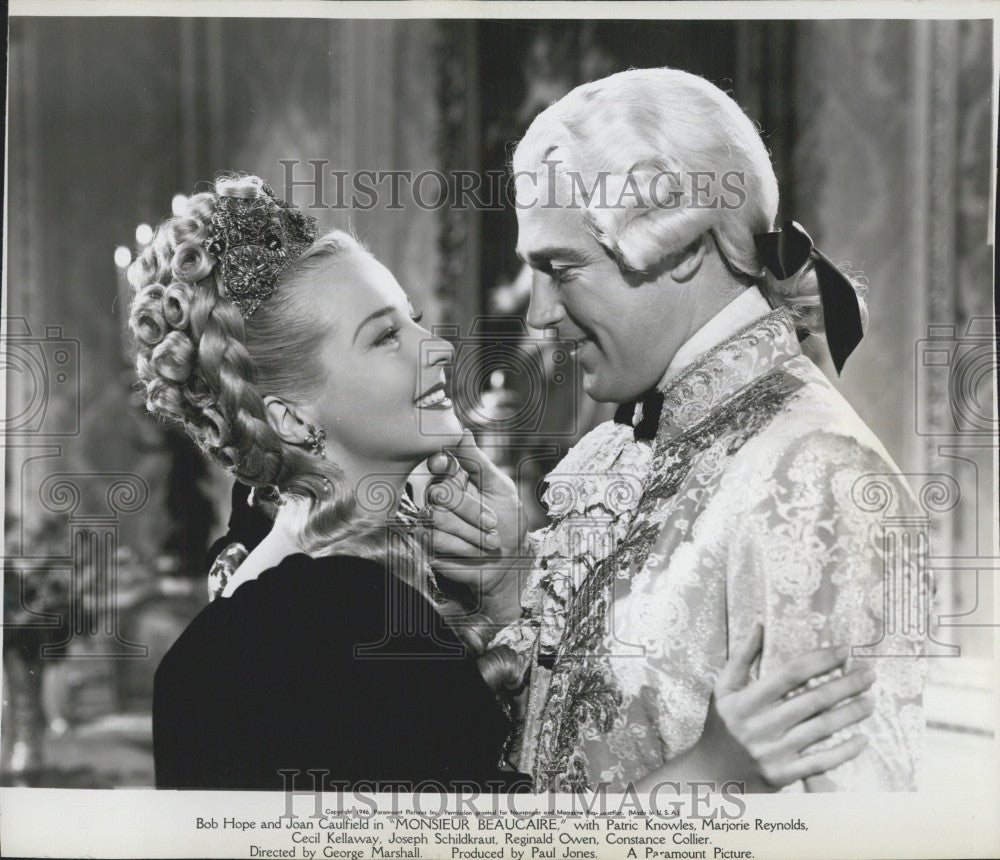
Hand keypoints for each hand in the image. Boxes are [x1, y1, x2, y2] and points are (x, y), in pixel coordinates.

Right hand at [424, 430, 526, 614]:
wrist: (509, 561)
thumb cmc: (508, 521)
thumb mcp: (500, 487)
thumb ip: (478, 462)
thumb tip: (462, 431)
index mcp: (455, 476)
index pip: (438, 463)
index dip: (439, 463)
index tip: (443, 464)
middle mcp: (439, 495)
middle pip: (439, 492)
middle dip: (470, 509)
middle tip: (493, 522)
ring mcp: (430, 518)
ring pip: (437, 517)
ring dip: (470, 531)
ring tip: (491, 540)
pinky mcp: (427, 542)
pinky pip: (434, 538)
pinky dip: (462, 546)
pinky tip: (476, 551)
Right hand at [699, 623, 874, 790]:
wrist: (711, 774)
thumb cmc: (721, 725)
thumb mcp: (723, 688)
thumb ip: (741, 656)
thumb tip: (761, 624)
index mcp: (745, 700)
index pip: (790, 674)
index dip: (820, 660)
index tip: (843, 651)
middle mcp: (761, 725)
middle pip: (812, 700)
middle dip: (845, 685)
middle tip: (868, 674)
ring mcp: (774, 752)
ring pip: (822, 729)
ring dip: (851, 713)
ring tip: (870, 700)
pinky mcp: (784, 775)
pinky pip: (821, 762)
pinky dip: (845, 751)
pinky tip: (862, 739)